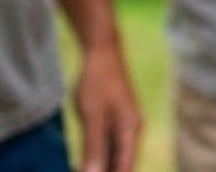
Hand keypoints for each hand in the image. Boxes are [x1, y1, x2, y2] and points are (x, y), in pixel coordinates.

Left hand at [75, 46, 140, 171]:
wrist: (103, 54)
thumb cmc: (97, 82)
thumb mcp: (92, 116)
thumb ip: (94, 147)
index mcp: (130, 130)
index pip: (125, 167)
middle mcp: (133, 130)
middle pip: (123, 163)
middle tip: (83, 170)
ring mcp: (126, 125)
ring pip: (117, 155)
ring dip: (102, 166)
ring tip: (83, 168)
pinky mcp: (117, 120)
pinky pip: (112, 145)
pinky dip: (101, 156)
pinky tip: (86, 160)